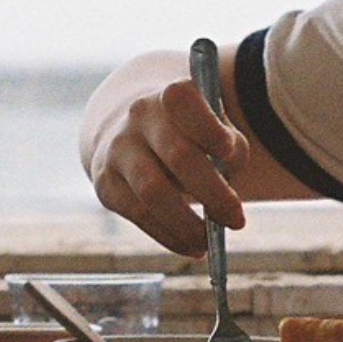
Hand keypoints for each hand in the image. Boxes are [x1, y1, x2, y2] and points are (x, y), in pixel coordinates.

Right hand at [88, 78, 249, 257]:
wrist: (129, 131)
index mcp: (171, 95)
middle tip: (237, 220)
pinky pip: (139, 215)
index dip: (206, 126)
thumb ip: (230, 150)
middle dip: (212, 193)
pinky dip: (169, 236)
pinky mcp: (105, 182)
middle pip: (177, 155)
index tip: (227, 151)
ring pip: (153, 192)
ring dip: (188, 224)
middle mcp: (139, 116)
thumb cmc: (188, 133)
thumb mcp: (214, 128)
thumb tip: (226, 200)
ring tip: (210, 242)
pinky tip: (191, 246)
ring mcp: (118, 149)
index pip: (182, 101)